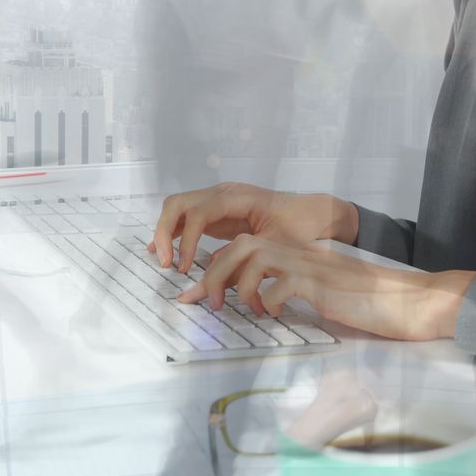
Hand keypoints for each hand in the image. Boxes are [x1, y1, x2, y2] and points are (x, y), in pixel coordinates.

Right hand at [150, 182, 358, 272]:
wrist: (312, 213)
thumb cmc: (298, 228)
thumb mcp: (274, 248)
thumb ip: (242, 264)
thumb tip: (213, 282)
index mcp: (238, 197)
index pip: (199, 212)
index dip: (187, 240)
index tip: (185, 267)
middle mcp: (223, 192)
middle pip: (178, 203)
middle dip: (164, 232)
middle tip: (165, 263)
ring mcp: (218, 199)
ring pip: (178, 208)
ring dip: (165, 232)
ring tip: (163, 261)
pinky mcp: (217, 212)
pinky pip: (187, 217)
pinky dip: (174, 233)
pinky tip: (166, 253)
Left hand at [178, 234, 475, 341]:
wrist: (408, 302)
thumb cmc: (367, 303)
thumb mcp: (320, 294)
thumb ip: (289, 292)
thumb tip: (255, 306)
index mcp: (296, 254)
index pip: (244, 247)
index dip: (213, 269)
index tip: (190, 296)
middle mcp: (299, 253)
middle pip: (240, 245)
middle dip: (213, 274)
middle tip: (203, 303)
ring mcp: (310, 266)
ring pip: (254, 255)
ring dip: (237, 286)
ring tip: (241, 310)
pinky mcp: (322, 285)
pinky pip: (280, 285)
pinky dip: (268, 300)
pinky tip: (274, 314)